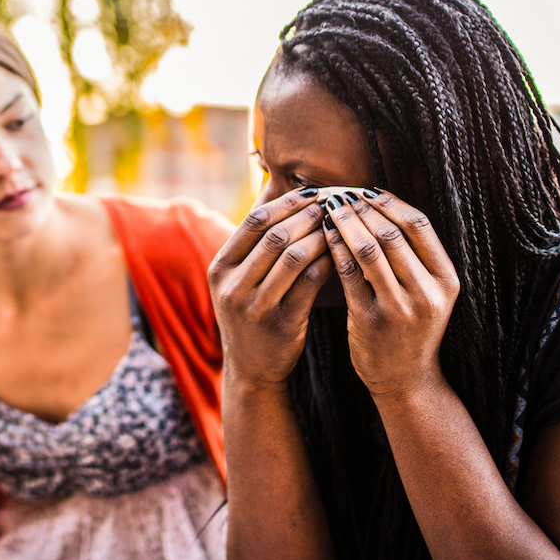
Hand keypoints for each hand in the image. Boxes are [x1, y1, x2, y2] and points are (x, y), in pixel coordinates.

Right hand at [209, 186, 333, 383]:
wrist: (250, 368)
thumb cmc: (251, 313)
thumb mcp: (237, 281)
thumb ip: (253, 245)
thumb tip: (282, 194)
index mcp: (220, 268)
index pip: (254, 222)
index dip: (286, 202)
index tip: (312, 192)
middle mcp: (232, 286)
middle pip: (275, 236)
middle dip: (308, 215)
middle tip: (333, 204)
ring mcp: (255, 307)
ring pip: (293, 257)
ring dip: (320, 237)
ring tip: (339, 226)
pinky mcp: (280, 324)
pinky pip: (309, 284)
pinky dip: (327, 263)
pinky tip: (340, 254)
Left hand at [322, 190, 459, 398]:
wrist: (406, 380)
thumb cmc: (411, 328)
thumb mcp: (428, 293)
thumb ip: (414, 257)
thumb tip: (382, 204)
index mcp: (446, 279)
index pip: (419, 225)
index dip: (390, 202)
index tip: (367, 190)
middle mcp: (427, 292)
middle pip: (392, 234)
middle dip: (363, 209)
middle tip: (340, 194)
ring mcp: (400, 308)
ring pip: (369, 250)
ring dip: (346, 224)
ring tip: (329, 210)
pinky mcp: (371, 320)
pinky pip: (348, 275)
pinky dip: (334, 250)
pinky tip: (323, 236)